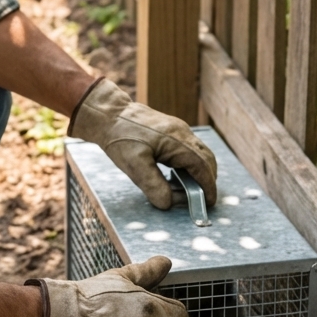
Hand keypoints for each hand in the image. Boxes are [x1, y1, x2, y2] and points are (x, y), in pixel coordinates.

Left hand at [70, 78, 216, 208]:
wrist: (108, 113)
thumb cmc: (120, 137)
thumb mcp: (134, 165)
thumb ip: (154, 186)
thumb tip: (169, 203)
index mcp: (178, 141)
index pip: (203, 167)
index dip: (208, 187)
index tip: (208, 203)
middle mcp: (183, 133)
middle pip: (206, 159)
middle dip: (207, 180)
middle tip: (200, 198)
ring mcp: (178, 129)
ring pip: (199, 152)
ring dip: (198, 171)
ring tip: (188, 188)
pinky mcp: (170, 129)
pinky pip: (188, 147)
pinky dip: (189, 162)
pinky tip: (176, 172)